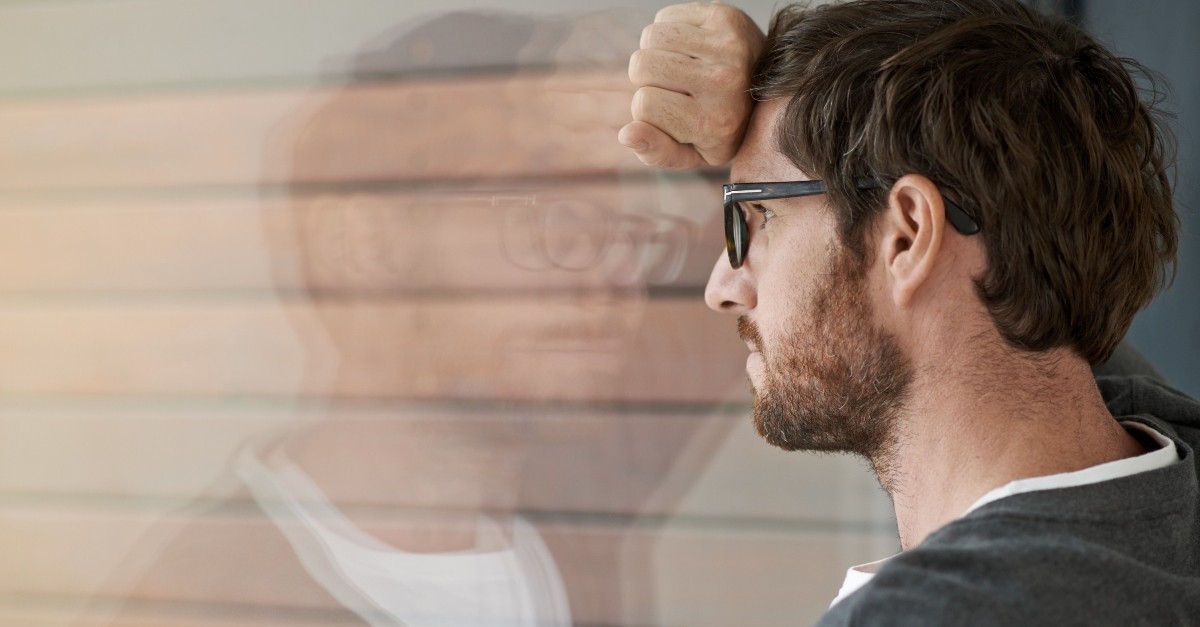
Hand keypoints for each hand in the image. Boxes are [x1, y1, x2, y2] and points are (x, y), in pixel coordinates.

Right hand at [619, 2, 763, 168]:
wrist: (768, 89)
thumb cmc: (721, 126)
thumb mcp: (691, 153)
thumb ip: (656, 152)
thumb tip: (627, 134)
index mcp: (712, 122)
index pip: (643, 104)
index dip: (647, 108)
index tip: (671, 111)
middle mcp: (723, 82)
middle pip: (642, 65)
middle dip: (647, 78)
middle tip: (673, 86)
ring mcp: (727, 46)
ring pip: (651, 37)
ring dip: (655, 51)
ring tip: (679, 65)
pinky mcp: (725, 17)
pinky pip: (665, 16)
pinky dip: (668, 31)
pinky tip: (689, 48)